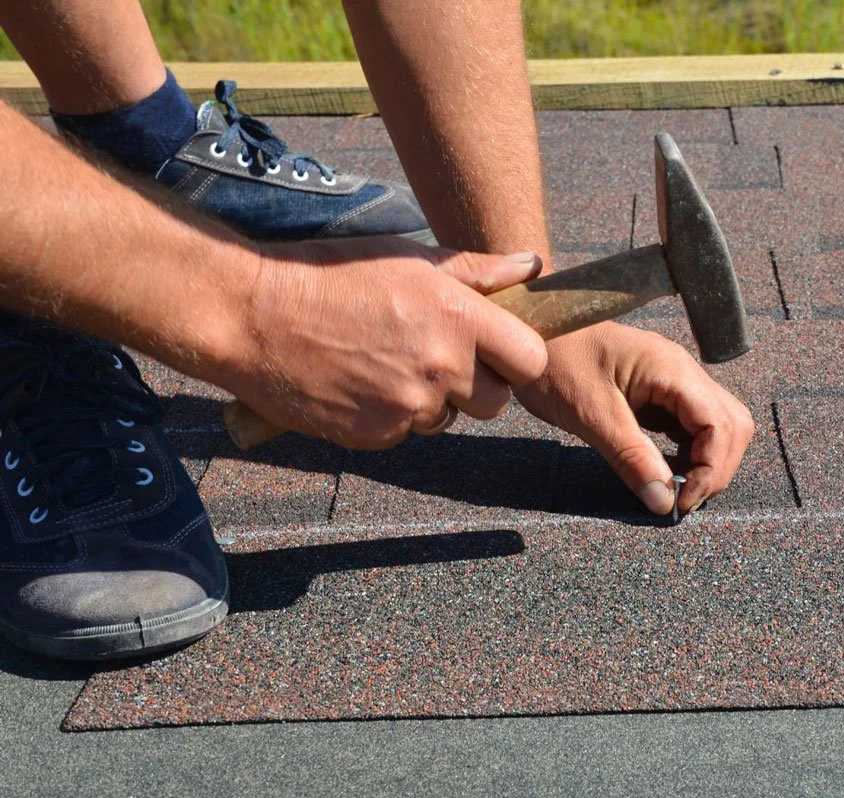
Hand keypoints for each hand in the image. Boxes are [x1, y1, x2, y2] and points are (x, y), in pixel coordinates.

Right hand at [216, 236, 547, 448]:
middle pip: (496, 402)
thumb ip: (477, 271)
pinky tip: (360, 381)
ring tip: (385, 361)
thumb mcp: (408, 258)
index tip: (498, 351)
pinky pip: (405, 432)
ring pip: (447, 418)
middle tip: (438, 358)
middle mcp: (440, 366)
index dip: (517, 358)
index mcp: (457, 317)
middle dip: (476, 386)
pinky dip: (390, 414)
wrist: (252, 316)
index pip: (530, 359)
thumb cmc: (331, 275)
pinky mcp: (376, 435)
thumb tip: (531, 266)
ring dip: (429, 399)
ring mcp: (408, 406)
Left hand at [515, 322, 753, 514]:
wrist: (528, 332)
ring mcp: (673, 381)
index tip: (681, 501)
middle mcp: (682, 372)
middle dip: (716, 468)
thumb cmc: (556, 363)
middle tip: (681, 499)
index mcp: (672, 370)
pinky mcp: (659, 393)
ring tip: (673, 488)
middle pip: (731, 426)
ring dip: (705, 462)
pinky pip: (692, 426)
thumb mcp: (591, 416)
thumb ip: (632, 459)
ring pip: (717, 427)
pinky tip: (665, 469)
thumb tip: (665, 503)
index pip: (722, 425)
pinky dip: (688, 453)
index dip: (712, 470)